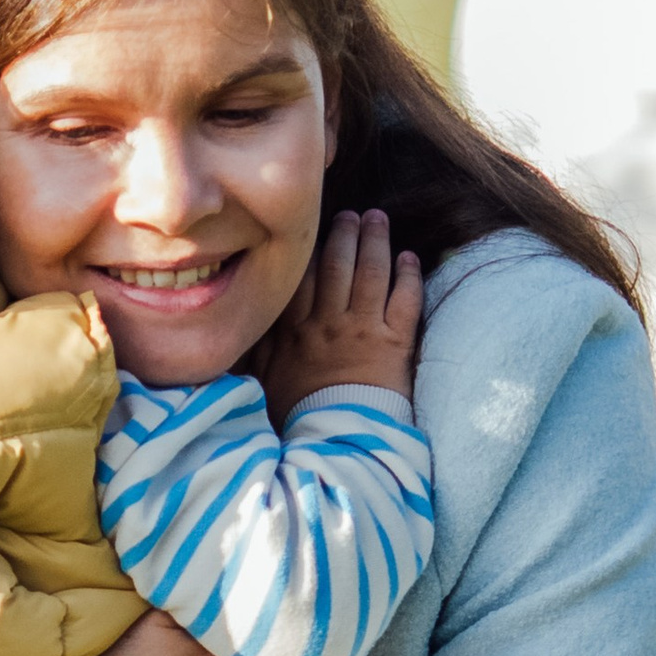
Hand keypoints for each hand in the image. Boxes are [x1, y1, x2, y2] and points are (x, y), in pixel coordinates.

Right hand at [260, 207, 422, 432]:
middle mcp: (329, 322)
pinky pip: (404, 300)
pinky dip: (408, 275)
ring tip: (377, 220)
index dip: (311, 248)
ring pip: (370, 273)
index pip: (304, 276)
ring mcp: (363, 330)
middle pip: (338, 265)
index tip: (315, 228)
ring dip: (375, 241)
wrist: (335, 441)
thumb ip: (260, 348)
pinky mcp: (394, 344)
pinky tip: (408, 258)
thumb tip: (247, 323)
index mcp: (296, 330)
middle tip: (352, 214)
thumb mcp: (266, 382)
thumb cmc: (299, 417)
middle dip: (345, 234)